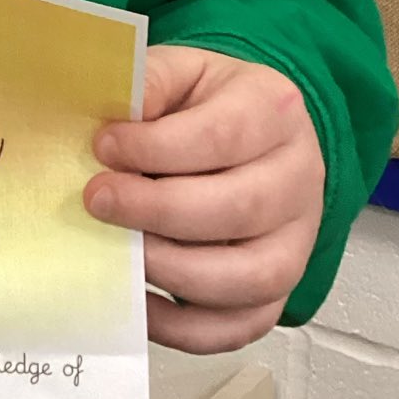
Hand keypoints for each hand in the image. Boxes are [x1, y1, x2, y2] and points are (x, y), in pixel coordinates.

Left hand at [82, 44, 324, 353]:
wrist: (253, 131)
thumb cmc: (210, 103)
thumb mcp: (182, 71)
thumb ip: (148, 85)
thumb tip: (107, 121)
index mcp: (275, 109)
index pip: (222, 136)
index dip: (157, 147)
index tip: (102, 147)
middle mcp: (300, 179)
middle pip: (240, 208)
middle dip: (158, 210)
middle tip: (99, 202)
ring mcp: (297, 242)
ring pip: (248, 276)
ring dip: (173, 271)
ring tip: (119, 253)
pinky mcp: (277, 292)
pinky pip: (239, 327)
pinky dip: (184, 328)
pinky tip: (138, 302)